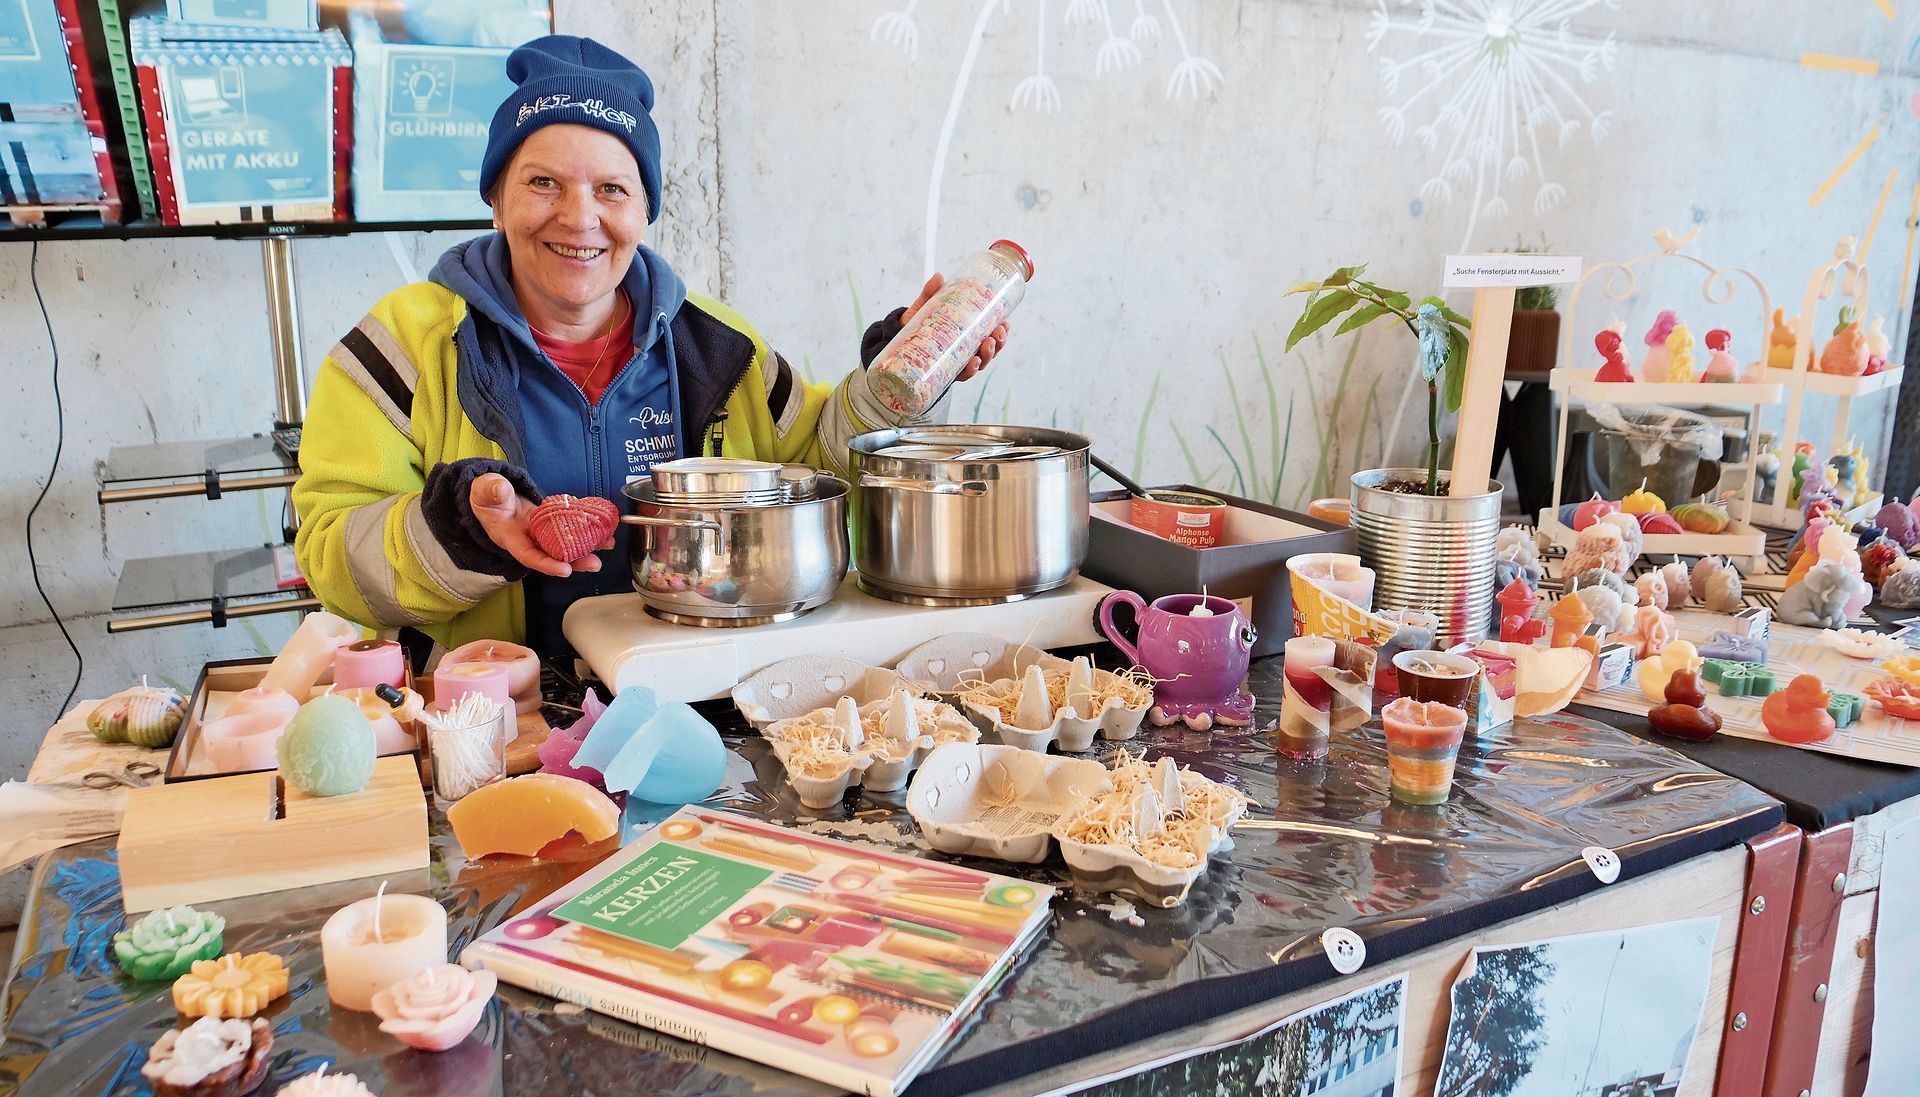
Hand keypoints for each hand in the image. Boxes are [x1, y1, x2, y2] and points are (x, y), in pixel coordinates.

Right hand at [468, 473, 603, 577]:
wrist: (492, 495)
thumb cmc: (486, 496)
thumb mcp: (484, 492)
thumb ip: (491, 491)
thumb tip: (501, 490)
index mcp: (509, 537)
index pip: (528, 556)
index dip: (546, 564)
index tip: (564, 569)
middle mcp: (528, 540)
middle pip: (552, 556)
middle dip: (574, 562)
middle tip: (595, 564)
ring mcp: (541, 533)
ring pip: (564, 544)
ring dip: (586, 547)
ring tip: (607, 544)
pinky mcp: (552, 524)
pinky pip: (569, 529)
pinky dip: (586, 529)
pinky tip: (603, 527)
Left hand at [902, 272, 1011, 382]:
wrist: (894, 342)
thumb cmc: (915, 325)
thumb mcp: (925, 307)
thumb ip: (930, 293)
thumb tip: (938, 277)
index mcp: (967, 334)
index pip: (990, 333)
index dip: (1002, 330)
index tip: (1006, 322)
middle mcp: (966, 350)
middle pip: (990, 349)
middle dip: (998, 343)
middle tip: (997, 333)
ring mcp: (957, 362)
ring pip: (981, 362)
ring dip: (989, 355)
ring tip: (987, 344)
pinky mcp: (946, 372)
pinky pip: (963, 374)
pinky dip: (970, 370)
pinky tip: (974, 363)